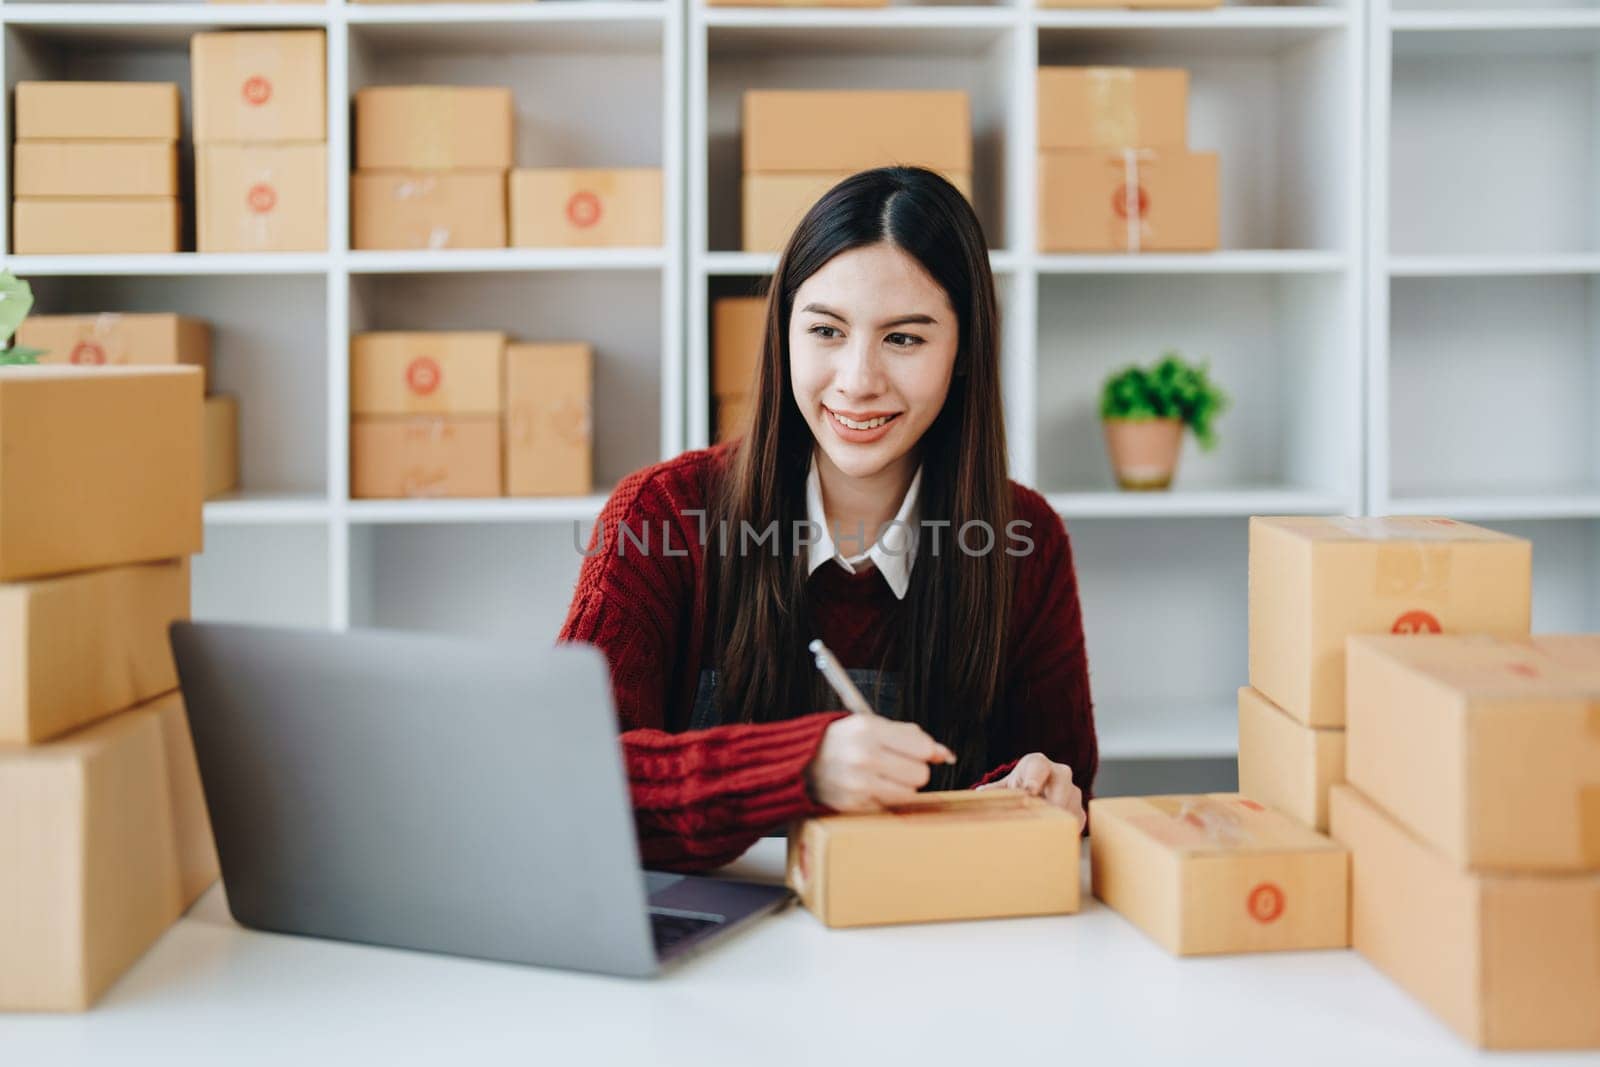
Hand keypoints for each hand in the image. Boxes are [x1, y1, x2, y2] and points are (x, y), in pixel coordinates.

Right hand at [805, 714, 956, 812]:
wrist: (799, 763)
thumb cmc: (838, 742)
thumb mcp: (869, 725)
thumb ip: (909, 736)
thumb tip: (944, 753)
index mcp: (868, 729)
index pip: (923, 748)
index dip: (925, 752)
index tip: (918, 753)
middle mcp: (863, 757)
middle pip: (920, 775)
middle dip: (913, 770)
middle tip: (895, 764)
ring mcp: (858, 785)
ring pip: (909, 795)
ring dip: (901, 788)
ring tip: (882, 777)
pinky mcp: (855, 807)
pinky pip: (890, 808)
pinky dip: (885, 800)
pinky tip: (869, 788)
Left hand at [976, 752, 1084, 827]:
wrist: (1041, 789)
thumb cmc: (1022, 785)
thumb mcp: (1007, 785)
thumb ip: (995, 791)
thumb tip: (979, 794)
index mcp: (1038, 764)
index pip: (1039, 767)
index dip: (1034, 778)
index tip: (1029, 790)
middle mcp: (1060, 773)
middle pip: (1062, 784)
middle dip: (1052, 801)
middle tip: (1041, 816)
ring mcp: (1072, 792)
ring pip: (1070, 805)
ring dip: (1056, 818)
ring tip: (1042, 830)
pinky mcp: (1078, 810)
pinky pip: (1074, 821)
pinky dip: (1062, 830)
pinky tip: (1050, 836)